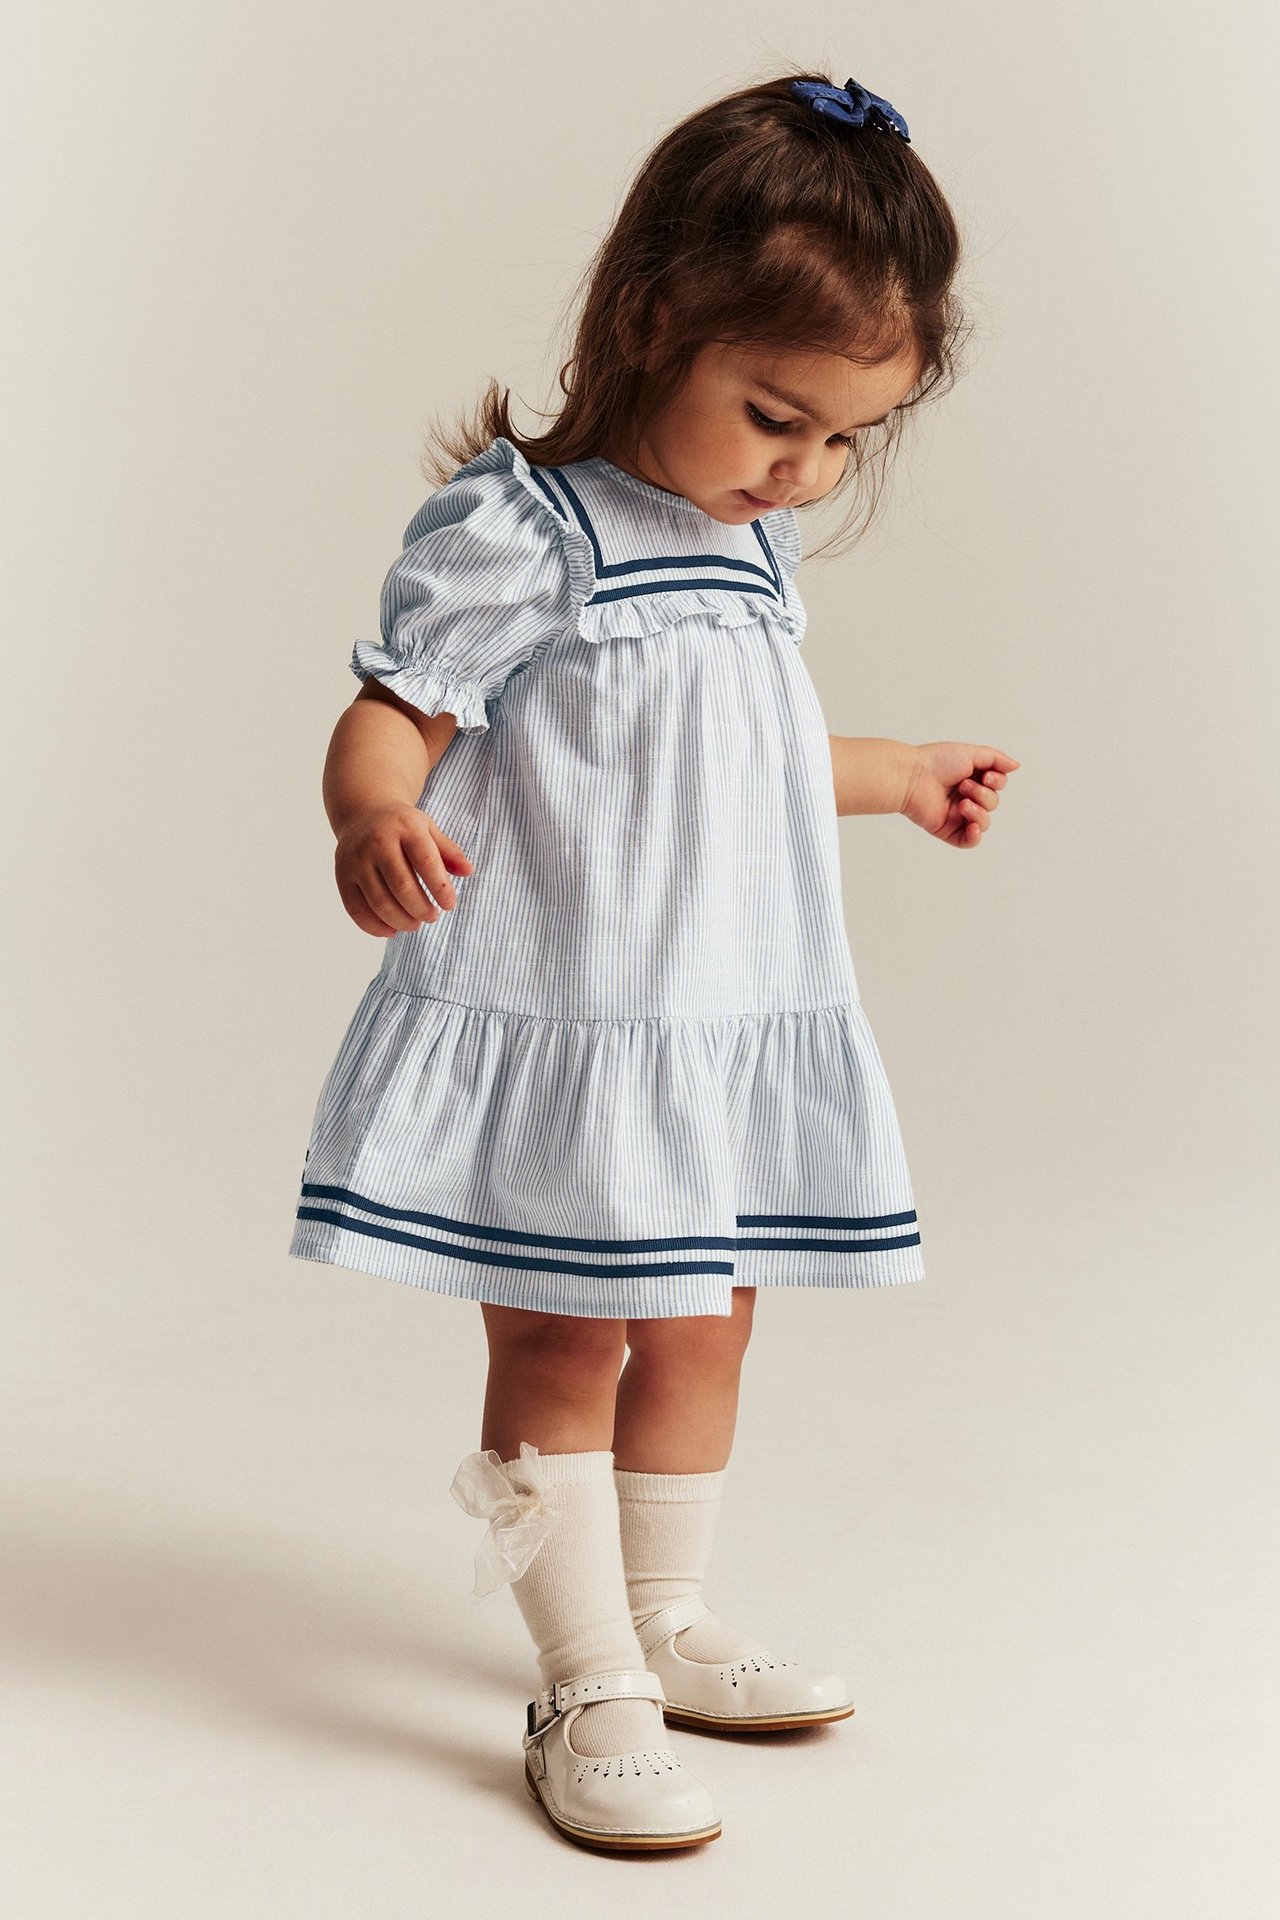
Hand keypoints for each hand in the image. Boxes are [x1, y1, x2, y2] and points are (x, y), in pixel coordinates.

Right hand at [335, 803, 473, 936]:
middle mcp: (377, 842)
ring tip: (415, 924)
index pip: (426, 862)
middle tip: (432, 916)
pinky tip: (391, 930)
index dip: (441, 888)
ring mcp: (356, 860)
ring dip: (401, 921)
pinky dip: (375, 926)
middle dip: (421, 909)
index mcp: (405, 827)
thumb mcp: (428, 829)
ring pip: (379, 901)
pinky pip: (356, 909)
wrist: (363, 813)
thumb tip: (468, 871)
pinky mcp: (342, 876)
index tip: (449, 905)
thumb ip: (449, 851)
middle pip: (402, 887)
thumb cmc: (402, 827)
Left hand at [899, 742, 1020, 847]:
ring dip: (978, 811)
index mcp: (971, 778)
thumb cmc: (936, 762)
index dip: (998, 782)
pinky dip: (975, 836)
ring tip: (961, 803)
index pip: (998, 784)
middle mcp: (965, 797)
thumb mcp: (971, 754)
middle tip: (962, 786)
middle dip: (983, 794)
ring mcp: (957, 815)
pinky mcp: (947, 830)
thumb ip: (995, 759)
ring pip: (984, 822)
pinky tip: (972, 826)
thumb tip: (1016, 766)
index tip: (986, 776)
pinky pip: (969, 841)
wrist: (911, 777)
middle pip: (993, 803)